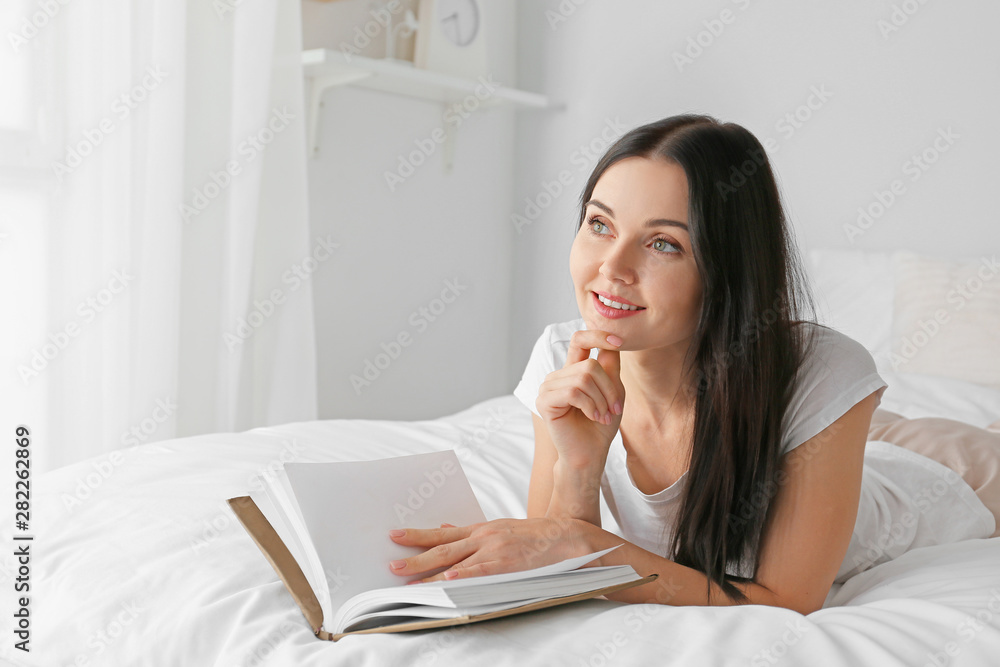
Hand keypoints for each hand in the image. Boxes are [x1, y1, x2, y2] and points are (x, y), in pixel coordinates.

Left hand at [387, 518, 591, 582]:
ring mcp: (496, 551)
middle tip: (392, 564)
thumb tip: (447, 530)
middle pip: (443, 547)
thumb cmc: (538, 537)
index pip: (444, 532)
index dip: (418, 535)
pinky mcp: (509, 565)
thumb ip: (476, 534)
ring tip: (409, 584)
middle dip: (415, 557)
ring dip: (430, 575)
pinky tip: (447, 582)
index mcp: (483, 529)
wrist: (570, 538)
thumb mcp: (503, 529)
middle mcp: (485, 537)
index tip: (396, 535)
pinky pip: (481, 572)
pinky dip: (463, 577)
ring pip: (456, 563)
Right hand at [536, 329, 624, 469]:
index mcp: (573, 370)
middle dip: (608, 388)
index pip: (580, 340)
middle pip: (590, 364)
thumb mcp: (612, 390)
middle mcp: (558, 375)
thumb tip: (613, 338)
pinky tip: (593, 417)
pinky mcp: (544, 401)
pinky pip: (573, 392)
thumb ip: (610, 365)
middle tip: (614, 408)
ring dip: (601, 400)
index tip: (619, 341)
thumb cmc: (600, 425)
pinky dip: (590, 406)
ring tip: (603, 415)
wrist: (590, 454)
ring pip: (583, 377)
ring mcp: (548, 387)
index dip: (597, 335)